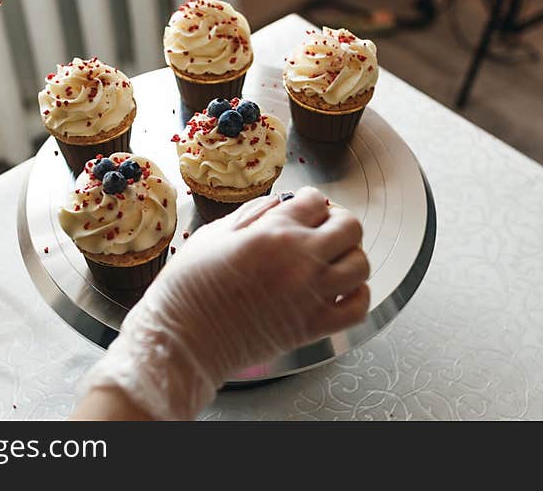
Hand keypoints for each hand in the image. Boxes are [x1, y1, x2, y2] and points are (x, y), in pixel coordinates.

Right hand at [77, 186, 370, 419]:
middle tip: (324, 227)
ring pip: (360, 264)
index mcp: (273, 232)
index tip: (306, 206)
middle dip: (338, 221)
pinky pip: (358, 306)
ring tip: (333, 258)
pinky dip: (357, 294)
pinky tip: (341, 289)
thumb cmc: (187, 288)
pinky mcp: (313, 327)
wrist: (182, 341)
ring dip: (350, 256)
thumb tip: (281, 203)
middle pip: (350, 227)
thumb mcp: (213, 235)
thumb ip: (252, 213)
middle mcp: (300, 260)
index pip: (315, 201)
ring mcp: (311, 295)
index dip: (311, 200)